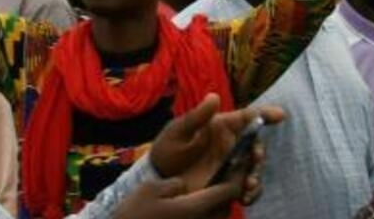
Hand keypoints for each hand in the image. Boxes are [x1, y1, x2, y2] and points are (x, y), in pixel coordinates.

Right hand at [112, 176, 252, 218]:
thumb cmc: (133, 215)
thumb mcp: (150, 190)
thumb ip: (174, 184)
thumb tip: (184, 185)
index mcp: (194, 208)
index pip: (228, 190)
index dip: (238, 174)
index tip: (240, 160)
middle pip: (226, 205)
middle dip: (230, 188)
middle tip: (227, 170)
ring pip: (218, 215)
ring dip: (218, 201)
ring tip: (212, 184)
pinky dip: (206, 210)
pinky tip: (194, 200)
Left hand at [150, 94, 282, 197]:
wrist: (159, 179)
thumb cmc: (167, 149)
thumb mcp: (178, 132)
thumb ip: (197, 117)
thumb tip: (214, 97)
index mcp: (221, 126)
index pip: (247, 117)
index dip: (266, 113)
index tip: (281, 114)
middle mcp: (231, 144)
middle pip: (255, 144)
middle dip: (260, 150)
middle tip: (256, 157)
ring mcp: (232, 164)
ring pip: (254, 167)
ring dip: (257, 174)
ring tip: (248, 184)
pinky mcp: (230, 183)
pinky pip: (248, 187)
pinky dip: (252, 192)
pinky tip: (246, 197)